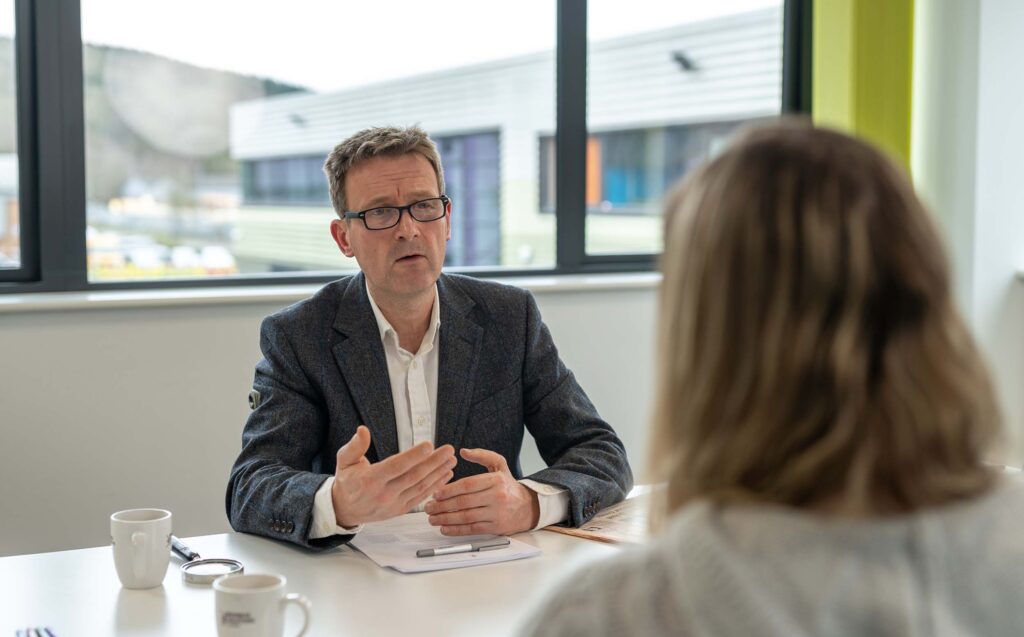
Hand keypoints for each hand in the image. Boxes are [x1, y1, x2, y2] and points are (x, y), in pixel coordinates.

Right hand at [331, 426, 455, 526]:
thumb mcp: (344, 461)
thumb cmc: (347, 482)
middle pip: (413, 476)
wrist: (344, 509)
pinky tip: (445, 475)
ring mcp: (393, 504)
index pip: (396, 466)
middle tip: (448, 450)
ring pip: (420, 487)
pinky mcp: (400, 510)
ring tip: (451, 460)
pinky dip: (435, 486)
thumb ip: (354, 446)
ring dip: (438, 473)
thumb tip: (362, 430)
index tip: (429, 445)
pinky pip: (421, 497)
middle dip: (434, 462)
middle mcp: (384, 494)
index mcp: (370, 480)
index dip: (414, 456)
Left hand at [425, 448, 539, 535]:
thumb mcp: (499, 465)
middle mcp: (497, 496)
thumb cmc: (508, 485)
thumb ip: (482, 455)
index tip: (435, 493)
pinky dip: (456, 530)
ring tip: (432, 518)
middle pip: (464, 502)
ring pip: (466, 517)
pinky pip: (472, 529)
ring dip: (446, 519)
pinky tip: (445, 528)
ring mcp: (496, 513)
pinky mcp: (496, 527)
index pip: (468, 485)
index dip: (449, 490)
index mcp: (496, 480)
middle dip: (442, 506)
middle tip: (428, 507)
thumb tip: (463, 451)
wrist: (528, 507)